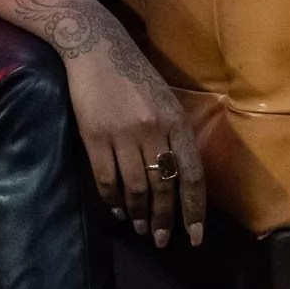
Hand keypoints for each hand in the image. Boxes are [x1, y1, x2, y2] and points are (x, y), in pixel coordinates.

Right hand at [12, 0, 206, 247]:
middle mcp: (154, 131)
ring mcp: (123, 134)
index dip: (194, 210)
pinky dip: (111, 198)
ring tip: (137, 228)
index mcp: (177, 122)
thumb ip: (174, 135)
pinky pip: (106, 177)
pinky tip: (114, 209)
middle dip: (163, 219)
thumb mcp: (166, 100)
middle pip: (163, 187)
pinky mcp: (95, 136)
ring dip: (137, 213)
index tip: (194, 236)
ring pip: (135, 187)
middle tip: (160, 241)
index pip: (191, 176)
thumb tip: (179, 178)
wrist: (95, 48)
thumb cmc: (134, 74)